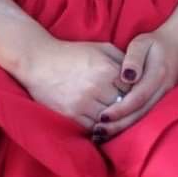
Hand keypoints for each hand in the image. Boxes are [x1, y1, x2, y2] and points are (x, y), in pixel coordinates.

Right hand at [18, 37, 132, 132]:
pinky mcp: (72, 115)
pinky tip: (100, 122)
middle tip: (126, 107)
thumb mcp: (100, 48)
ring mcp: (84, 103)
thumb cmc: (72, 53)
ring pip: (110, 119)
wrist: (39, 62)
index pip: (133, 88)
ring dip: (113, 119)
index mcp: (107, 69)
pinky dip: (99, 127)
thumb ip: (122, 58)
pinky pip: (94, 128)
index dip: (134, 91)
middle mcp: (97, 87)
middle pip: (124, 106)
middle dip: (126, 106)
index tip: (132, 93)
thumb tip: (139, 74)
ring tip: (114, 115)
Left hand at [91, 26, 177, 140]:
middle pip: (140, 114)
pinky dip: (131, 124)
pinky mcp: (163, 102)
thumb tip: (126, 77)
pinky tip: (116, 129)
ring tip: (102, 135)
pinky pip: (147, 116)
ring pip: (144, 118)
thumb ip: (133, 59)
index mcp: (157, 76)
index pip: (137, 98)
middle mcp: (163, 91)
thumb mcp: (141, 43)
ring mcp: (165, 98)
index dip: (120, 110)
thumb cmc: (155, 43)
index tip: (102, 117)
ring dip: (123, 129)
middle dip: (118, 125)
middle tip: (97, 132)